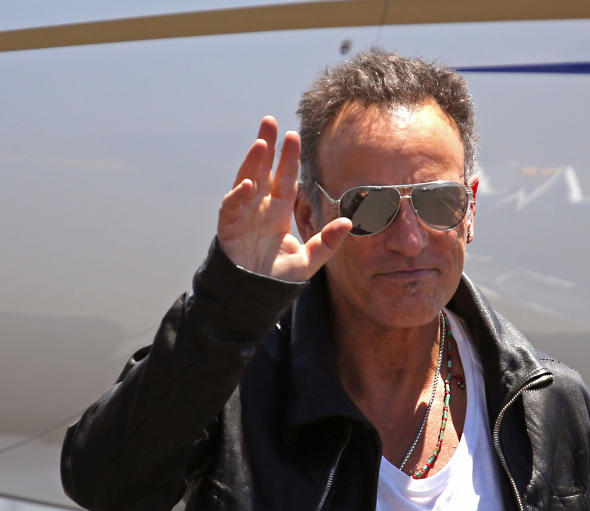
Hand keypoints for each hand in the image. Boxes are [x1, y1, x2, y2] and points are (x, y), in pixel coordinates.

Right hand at [217, 116, 350, 280]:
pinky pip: (232, 207)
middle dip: (267, 146)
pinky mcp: (228, 228)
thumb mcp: (309, 261)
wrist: (255, 297)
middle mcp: (260, 208)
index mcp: (279, 212)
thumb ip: (327, 243)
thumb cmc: (279, 278)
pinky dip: (238, 196)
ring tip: (261, 143)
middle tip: (270, 121)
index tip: (294, 136)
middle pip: (263, 170)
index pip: (285, 179)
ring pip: (246, 181)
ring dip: (252, 162)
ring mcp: (243, 215)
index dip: (288, 158)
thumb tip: (348, 222)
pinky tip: (247, 184)